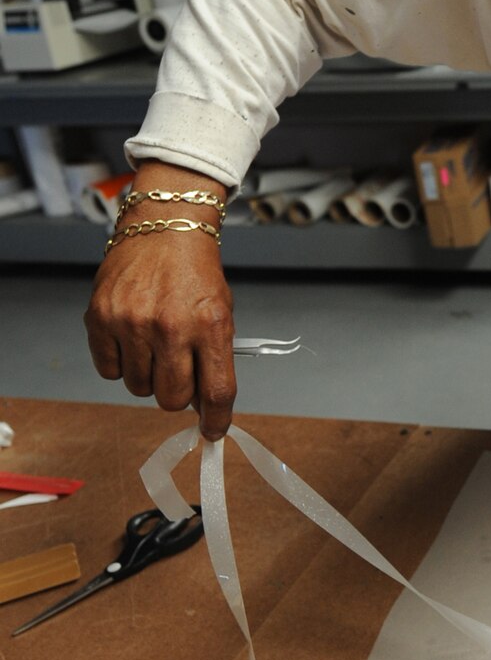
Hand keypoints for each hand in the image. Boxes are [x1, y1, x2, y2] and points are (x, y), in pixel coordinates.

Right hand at [84, 160, 236, 437]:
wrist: (163, 227)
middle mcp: (169, 326)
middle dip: (177, 394)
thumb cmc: (195, 271)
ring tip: (154, 345)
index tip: (213, 431)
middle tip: (178, 371)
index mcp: (209, 325)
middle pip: (172, 398)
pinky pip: (109, 370)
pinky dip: (120, 363)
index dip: (216, 419)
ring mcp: (131, 322)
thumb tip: (203, 405)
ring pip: (138, 387)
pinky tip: (131, 338)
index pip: (216, 391)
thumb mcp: (220, 313)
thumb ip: (214, 358)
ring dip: (147, 376)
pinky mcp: (100, 317)